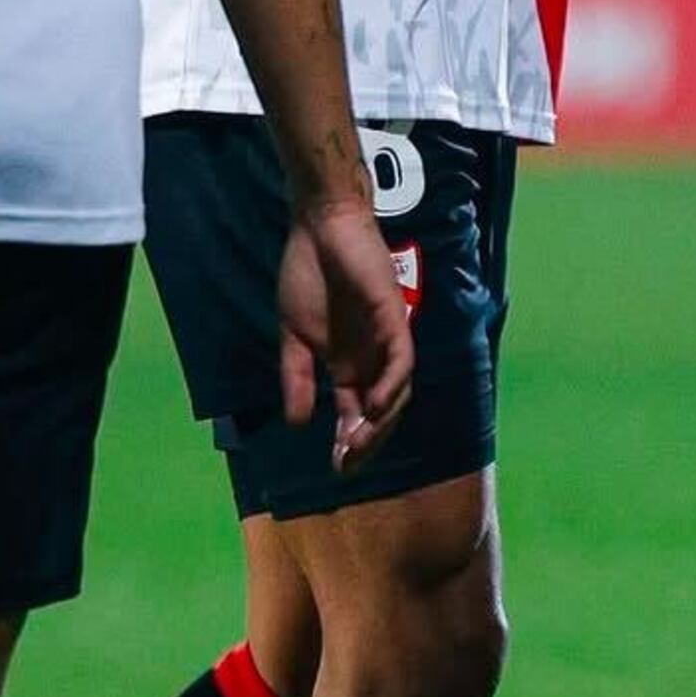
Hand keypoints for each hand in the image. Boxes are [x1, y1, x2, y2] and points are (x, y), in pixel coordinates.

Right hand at [276, 196, 414, 473]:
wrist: (319, 228)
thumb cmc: (308, 275)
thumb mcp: (293, 335)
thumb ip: (296, 377)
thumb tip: (295, 423)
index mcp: (349, 365)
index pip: (355, 415)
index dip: (350, 443)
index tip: (336, 469)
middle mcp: (372, 358)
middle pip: (380, 412)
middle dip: (367, 441)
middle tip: (347, 464)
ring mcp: (387, 339)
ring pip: (396, 393)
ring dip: (380, 421)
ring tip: (358, 443)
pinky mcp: (395, 317)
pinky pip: (402, 360)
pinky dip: (391, 385)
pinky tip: (373, 405)